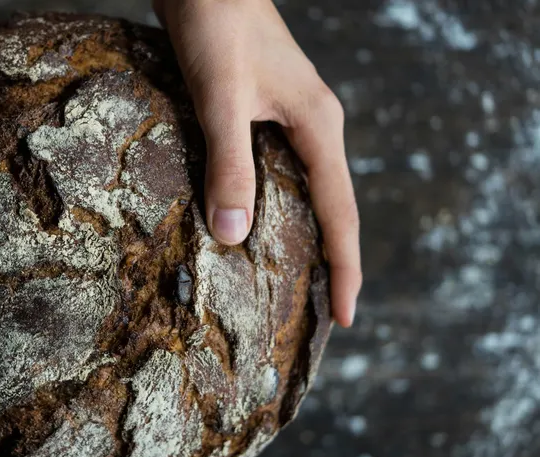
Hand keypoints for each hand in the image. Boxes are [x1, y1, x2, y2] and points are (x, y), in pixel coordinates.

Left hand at [153, 0, 361, 326]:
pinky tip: (252, 224)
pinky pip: (277, 172)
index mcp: (318, 127)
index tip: (347, 318)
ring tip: (292, 283)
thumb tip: (233, 235)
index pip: (341, 214)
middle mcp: (313, 127)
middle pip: (331, 208)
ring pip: (304, 191)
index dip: (345, 268)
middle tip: (322, 315)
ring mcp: (290, 119)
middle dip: (330, 261)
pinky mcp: (263, 112)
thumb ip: (228, 164)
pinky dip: (271, 205)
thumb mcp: (221, 99)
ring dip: (302, 236)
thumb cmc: (218, 27)